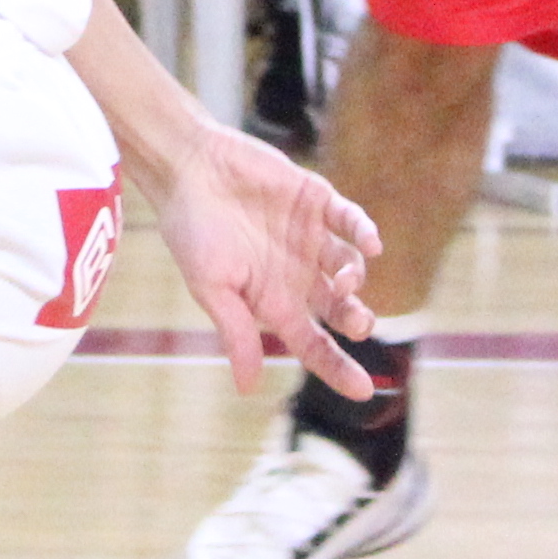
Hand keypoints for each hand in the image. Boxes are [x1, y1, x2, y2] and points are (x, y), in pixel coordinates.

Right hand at [151, 128, 382, 400]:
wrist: (187, 166)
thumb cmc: (191, 230)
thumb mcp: (211, 288)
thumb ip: (236, 333)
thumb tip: (246, 388)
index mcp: (272, 301)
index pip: (312, 345)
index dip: (338, 368)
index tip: (364, 392)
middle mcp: (296, 274)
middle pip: (339, 310)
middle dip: (355, 321)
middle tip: (359, 323)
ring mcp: (309, 237)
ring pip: (349, 267)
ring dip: (355, 278)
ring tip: (346, 280)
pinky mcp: (317, 201)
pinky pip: (351, 222)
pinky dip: (365, 234)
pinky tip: (369, 246)